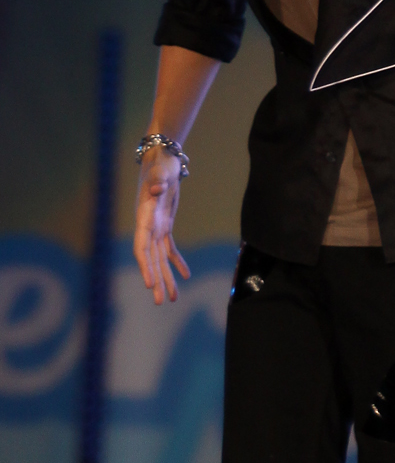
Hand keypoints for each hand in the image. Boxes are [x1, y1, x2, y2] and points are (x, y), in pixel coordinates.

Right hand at [134, 151, 190, 303]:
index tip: (150, 283)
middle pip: (151, 259)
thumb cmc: (160, 165)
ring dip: (166, 277)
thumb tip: (157, 189)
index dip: (145, 266)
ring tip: (172, 298)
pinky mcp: (164, 225)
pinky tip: (185, 276)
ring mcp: (155, 227)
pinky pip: (170, 248)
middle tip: (160, 302)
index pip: (142, 247)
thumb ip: (158, 181)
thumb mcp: (160, 172)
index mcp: (144, 218)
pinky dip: (177, 262)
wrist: (161, 161)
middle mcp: (147, 226)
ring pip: (160, 259)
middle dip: (156, 281)